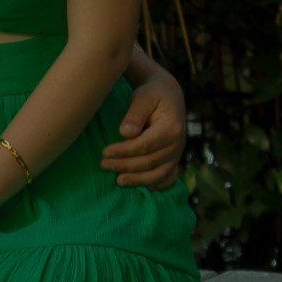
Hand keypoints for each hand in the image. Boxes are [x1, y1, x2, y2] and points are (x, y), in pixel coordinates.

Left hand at [101, 73, 186, 188]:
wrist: (168, 96)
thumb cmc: (152, 95)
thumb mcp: (142, 97)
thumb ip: (134, 114)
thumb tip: (125, 133)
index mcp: (172, 128)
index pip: (144, 145)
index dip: (123, 151)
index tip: (104, 152)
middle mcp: (178, 144)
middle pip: (149, 162)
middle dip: (124, 166)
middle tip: (103, 164)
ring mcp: (177, 154)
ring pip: (158, 174)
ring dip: (137, 180)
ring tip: (118, 181)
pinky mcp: (174, 160)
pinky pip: (167, 178)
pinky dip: (155, 185)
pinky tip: (141, 187)